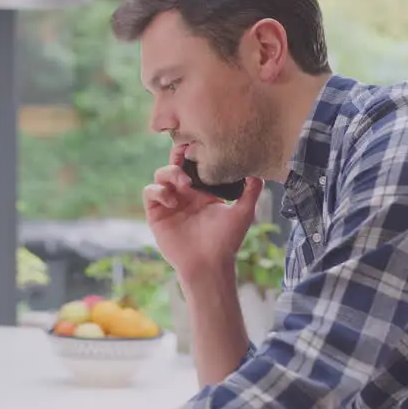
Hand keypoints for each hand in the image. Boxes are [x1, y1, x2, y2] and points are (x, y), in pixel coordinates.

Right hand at [143, 147, 263, 281]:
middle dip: (178, 154)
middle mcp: (185, 194)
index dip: (194, 152)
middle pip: (175, 163)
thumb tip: (258, 171)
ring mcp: (169, 203)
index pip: (195, 164)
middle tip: (187, 152)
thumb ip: (252, 191)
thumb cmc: (226, 242)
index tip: (202, 144)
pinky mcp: (156, 214)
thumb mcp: (244, 213)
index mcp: (203, 191)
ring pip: (160, 175)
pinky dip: (158, 190)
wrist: (209, 264)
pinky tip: (173, 200)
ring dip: (170, 173)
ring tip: (185, 183)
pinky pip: (150, 192)